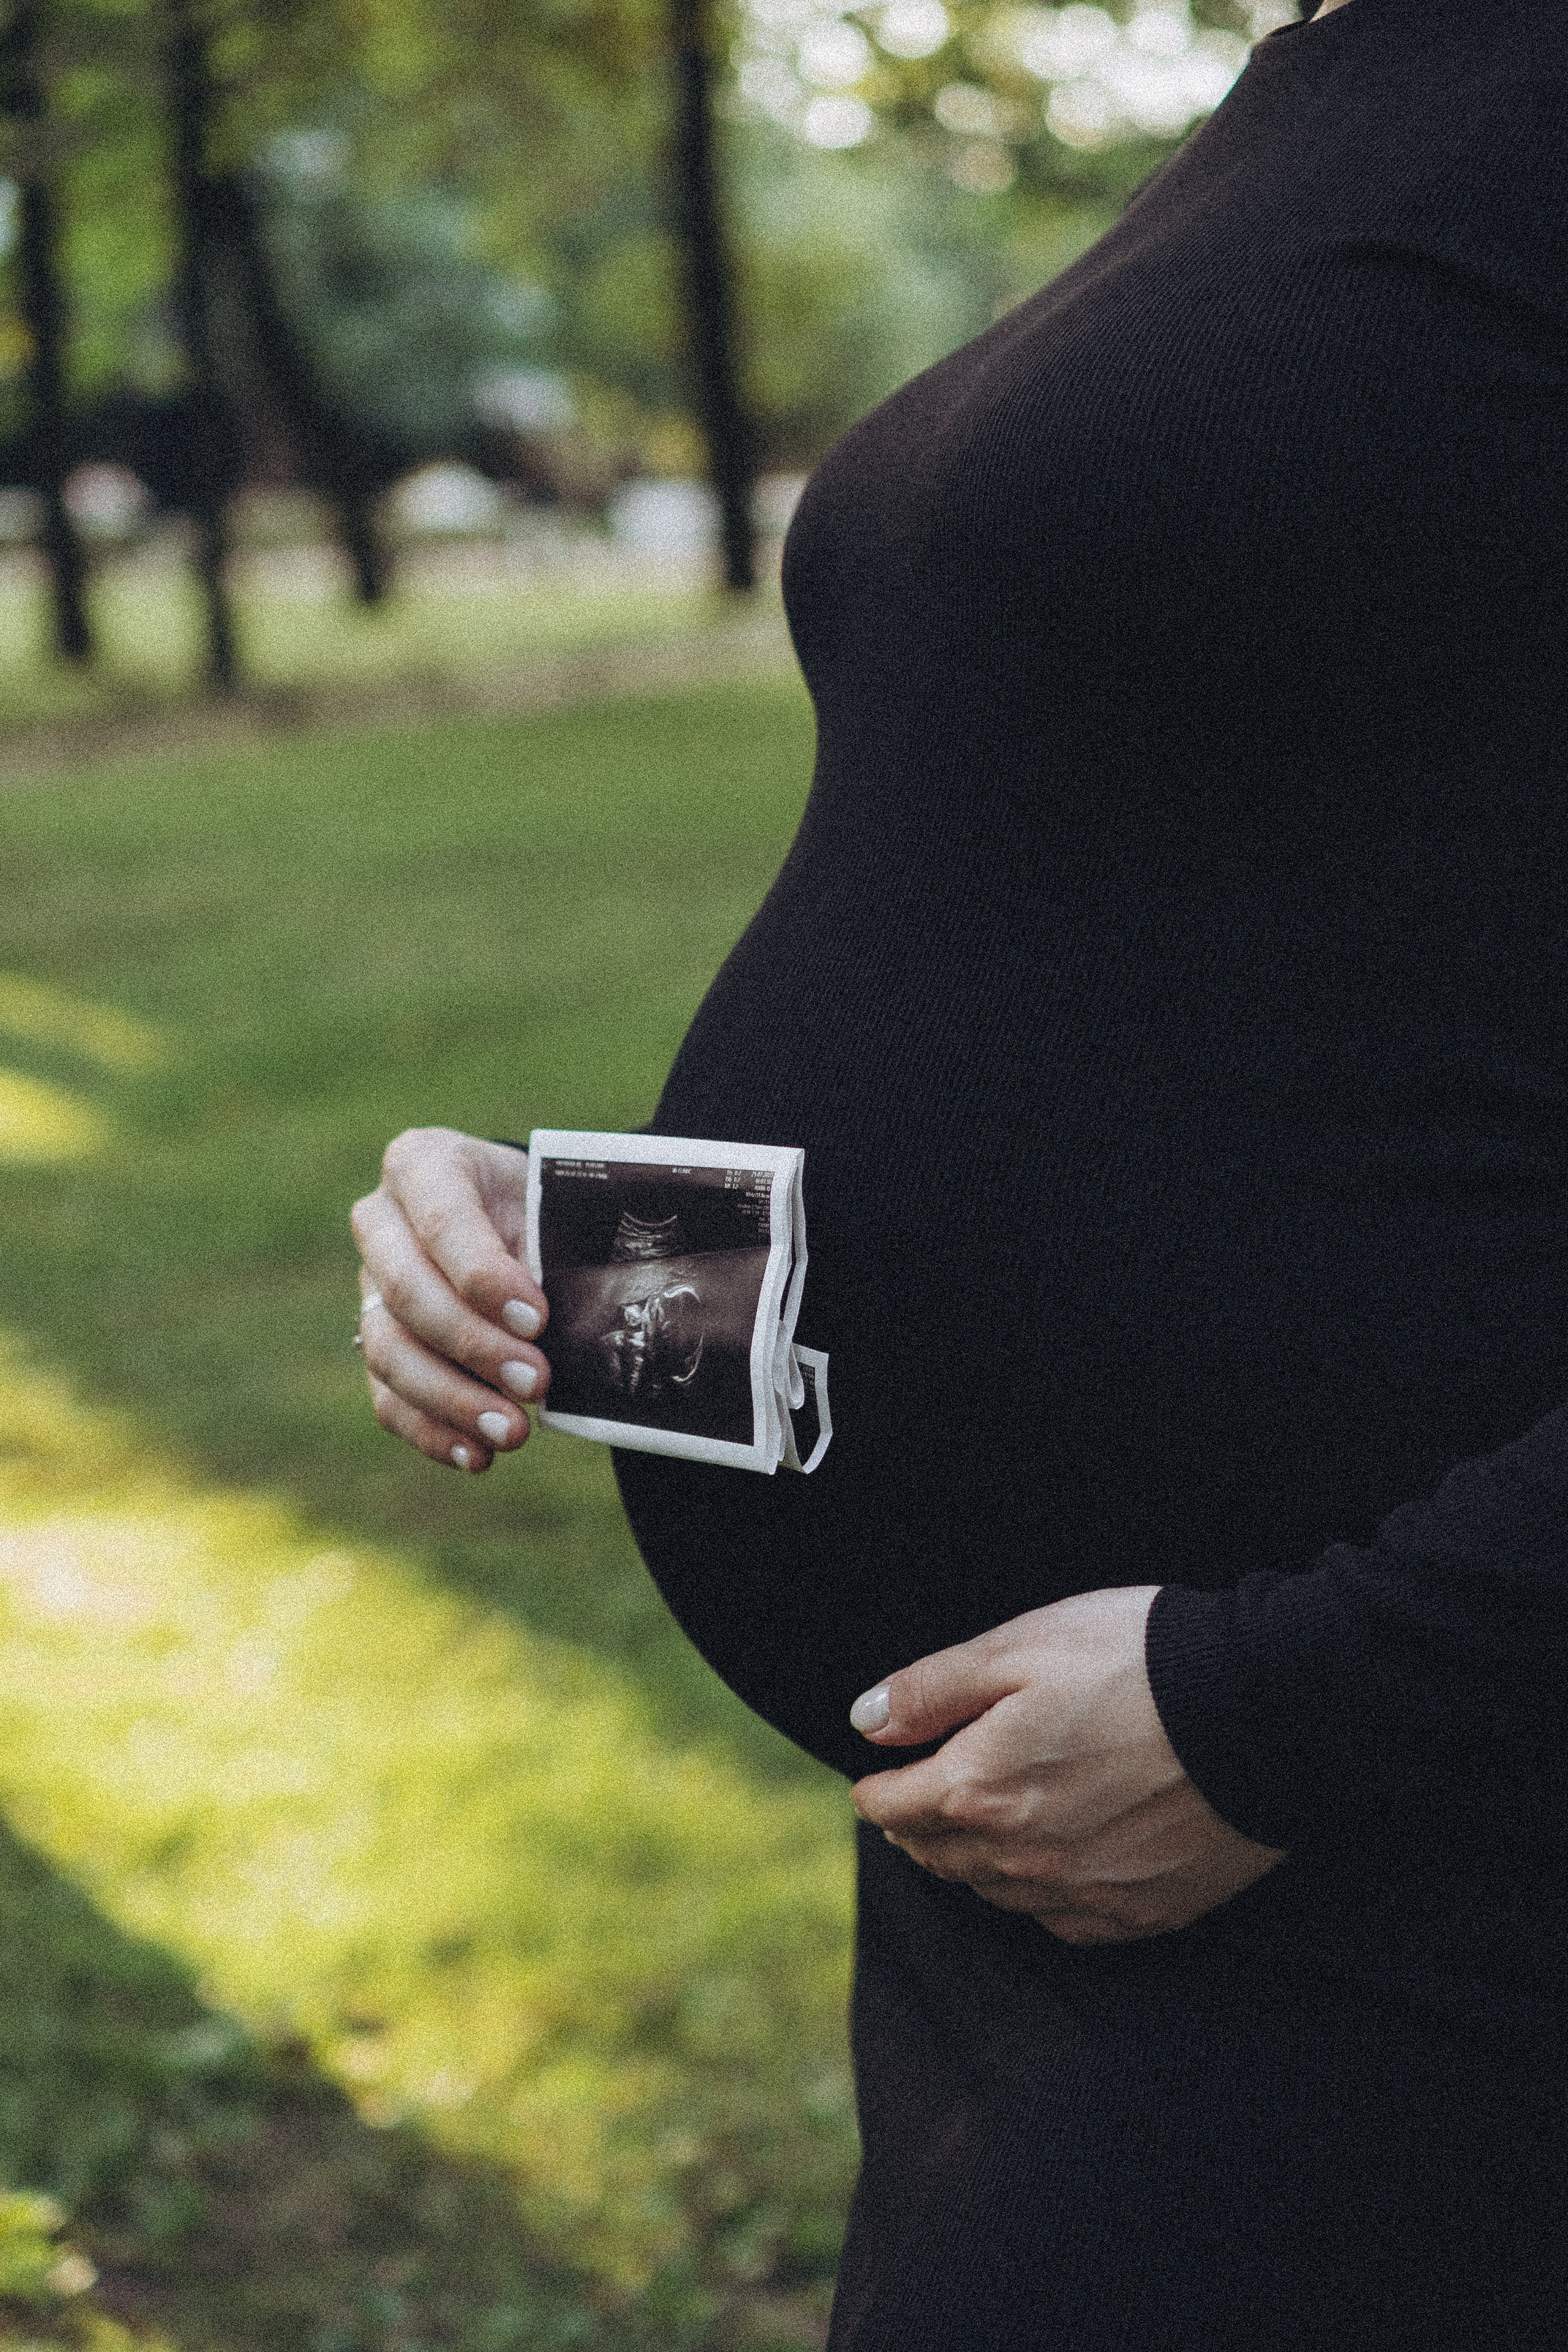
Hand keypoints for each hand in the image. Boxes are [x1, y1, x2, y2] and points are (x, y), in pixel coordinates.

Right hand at [349, 1127, 550, 1473]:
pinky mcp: (376, 1341)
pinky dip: (431, 1431)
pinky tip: (476, 1456)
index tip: (537, 1318)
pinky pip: (386, 1395)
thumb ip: (554, 1247)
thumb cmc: (545, 1204)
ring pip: (389, 1350)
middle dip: (474, 1345)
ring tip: (513, 1432)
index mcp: (424, 1163)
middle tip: (538, 1382)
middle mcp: (381, 1221)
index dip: (483, 1276)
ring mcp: (369, 1285)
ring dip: (452, 1399)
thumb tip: (573, 1324)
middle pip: (407, 1292)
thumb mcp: (555, 1202)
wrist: (525, 1220)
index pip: (441, 1220)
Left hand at [850, 1587, 1284, 1944]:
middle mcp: (1022, 1859)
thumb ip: (933, 1689)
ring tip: (977, 1828)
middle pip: (938, 1858)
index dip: (877, 1785)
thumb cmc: (1136, 1660)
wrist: (1262, 1708)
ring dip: (975, 1862)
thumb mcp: (1019, 1647)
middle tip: (916, 1802)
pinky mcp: (1142, 1912)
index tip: (877, 1774)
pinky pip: (1065, 1922)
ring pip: (996, 1894)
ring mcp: (1083, 1893)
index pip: (892, 1808)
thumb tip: (864, 1721)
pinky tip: (1048, 1867)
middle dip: (919, 1826)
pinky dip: (1043, 1897)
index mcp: (979, 1790)